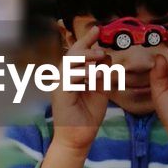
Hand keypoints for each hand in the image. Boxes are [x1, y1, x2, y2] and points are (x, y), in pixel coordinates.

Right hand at [50, 23, 108, 153]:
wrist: (79, 138)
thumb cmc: (88, 115)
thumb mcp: (100, 90)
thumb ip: (102, 74)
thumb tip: (107, 57)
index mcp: (73, 74)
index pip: (78, 53)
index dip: (87, 40)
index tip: (98, 29)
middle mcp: (64, 77)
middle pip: (72, 54)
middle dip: (86, 45)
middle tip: (101, 45)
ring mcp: (60, 85)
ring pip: (69, 63)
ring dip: (86, 57)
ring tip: (101, 56)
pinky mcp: (61, 95)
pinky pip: (70, 78)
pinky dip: (84, 74)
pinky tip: (96, 74)